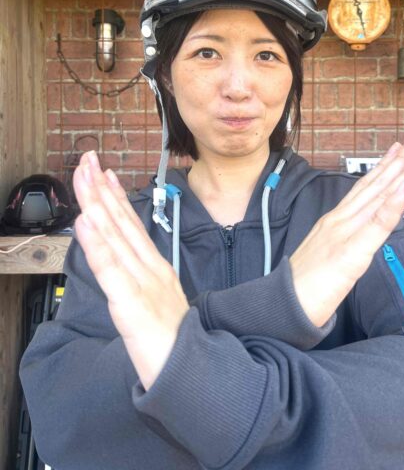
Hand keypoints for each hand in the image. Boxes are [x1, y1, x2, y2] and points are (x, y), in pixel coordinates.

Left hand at [73, 151, 188, 390]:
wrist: (192, 371)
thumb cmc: (175, 340)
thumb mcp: (161, 301)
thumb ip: (146, 279)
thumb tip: (132, 261)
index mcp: (155, 267)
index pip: (131, 225)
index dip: (115, 196)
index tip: (103, 173)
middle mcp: (150, 268)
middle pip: (121, 222)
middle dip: (101, 189)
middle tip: (88, 159)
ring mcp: (142, 283)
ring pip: (114, 237)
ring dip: (96, 204)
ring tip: (84, 178)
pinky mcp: (131, 304)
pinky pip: (110, 269)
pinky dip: (96, 242)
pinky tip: (86, 221)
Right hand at [290, 129, 403, 326]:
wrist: (284, 303)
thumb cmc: (304, 284)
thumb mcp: (326, 255)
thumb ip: (341, 240)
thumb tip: (355, 236)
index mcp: (334, 221)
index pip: (364, 189)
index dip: (383, 168)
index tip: (399, 149)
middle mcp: (339, 219)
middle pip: (374, 185)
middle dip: (398, 160)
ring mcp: (344, 232)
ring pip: (379, 196)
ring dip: (401, 171)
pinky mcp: (352, 251)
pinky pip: (377, 223)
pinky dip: (393, 202)